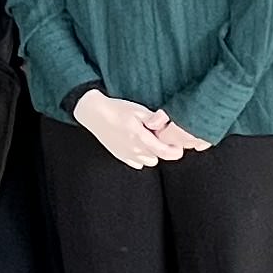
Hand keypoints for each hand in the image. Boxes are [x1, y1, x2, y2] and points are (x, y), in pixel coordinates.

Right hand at [72, 90, 195, 169]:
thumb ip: (154, 119)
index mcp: (140, 138)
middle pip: (158, 157)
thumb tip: (167, 124)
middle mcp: (134, 150)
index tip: (179, 146)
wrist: (94, 113)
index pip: (164, 152)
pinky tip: (136, 143)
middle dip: (162, 148)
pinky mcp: (120, 156)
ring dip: (151, 152)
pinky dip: (140, 156)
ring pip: (148, 161)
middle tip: (158, 135)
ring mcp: (126, 155)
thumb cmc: (116, 109)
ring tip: (146, 138)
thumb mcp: (138, 110)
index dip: (175, 151)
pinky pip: (136, 162)